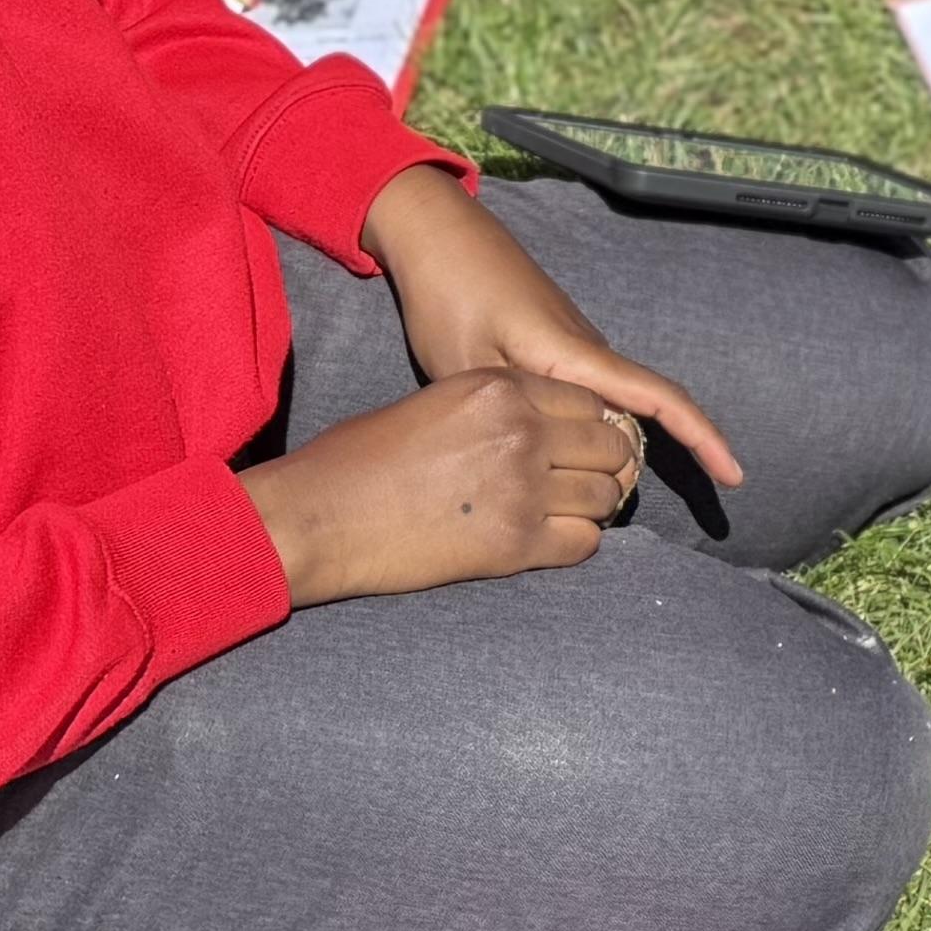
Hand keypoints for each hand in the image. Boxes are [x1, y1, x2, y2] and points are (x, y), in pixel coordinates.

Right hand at [236, 369, 649, 602]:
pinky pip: (585, 543)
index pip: (590, 402)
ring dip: (590, 508)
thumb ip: (496, 408)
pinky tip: (547, 542)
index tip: (576, 447)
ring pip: (604, 497)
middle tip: (576, 485)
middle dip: (599, 466)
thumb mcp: (435, 402)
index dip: (588, 427)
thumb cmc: (360, 458)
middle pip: (609, 446)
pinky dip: (575, 544)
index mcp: (500, 387)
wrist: (321, 515)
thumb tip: (541, 428)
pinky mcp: (514, 544)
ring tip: (560, 515)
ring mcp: (523, 487)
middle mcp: (521, 430)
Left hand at [372, 168, 741, 496]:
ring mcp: (577, 346)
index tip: (735, 475)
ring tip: (559, 493)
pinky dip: (586, 434)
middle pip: (638, 420)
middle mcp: (590, 350)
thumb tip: (558, 458)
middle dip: (629, 471)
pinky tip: (551, 457)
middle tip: (582, 513)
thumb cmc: (450, 298)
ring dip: (603, 455)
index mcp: (575, 355)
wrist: (440, 237)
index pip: (659, 398)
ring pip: (612, 412)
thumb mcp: (471, 369)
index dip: (703, 438)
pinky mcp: (559, 346)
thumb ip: (519, 414)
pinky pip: (591, 398)